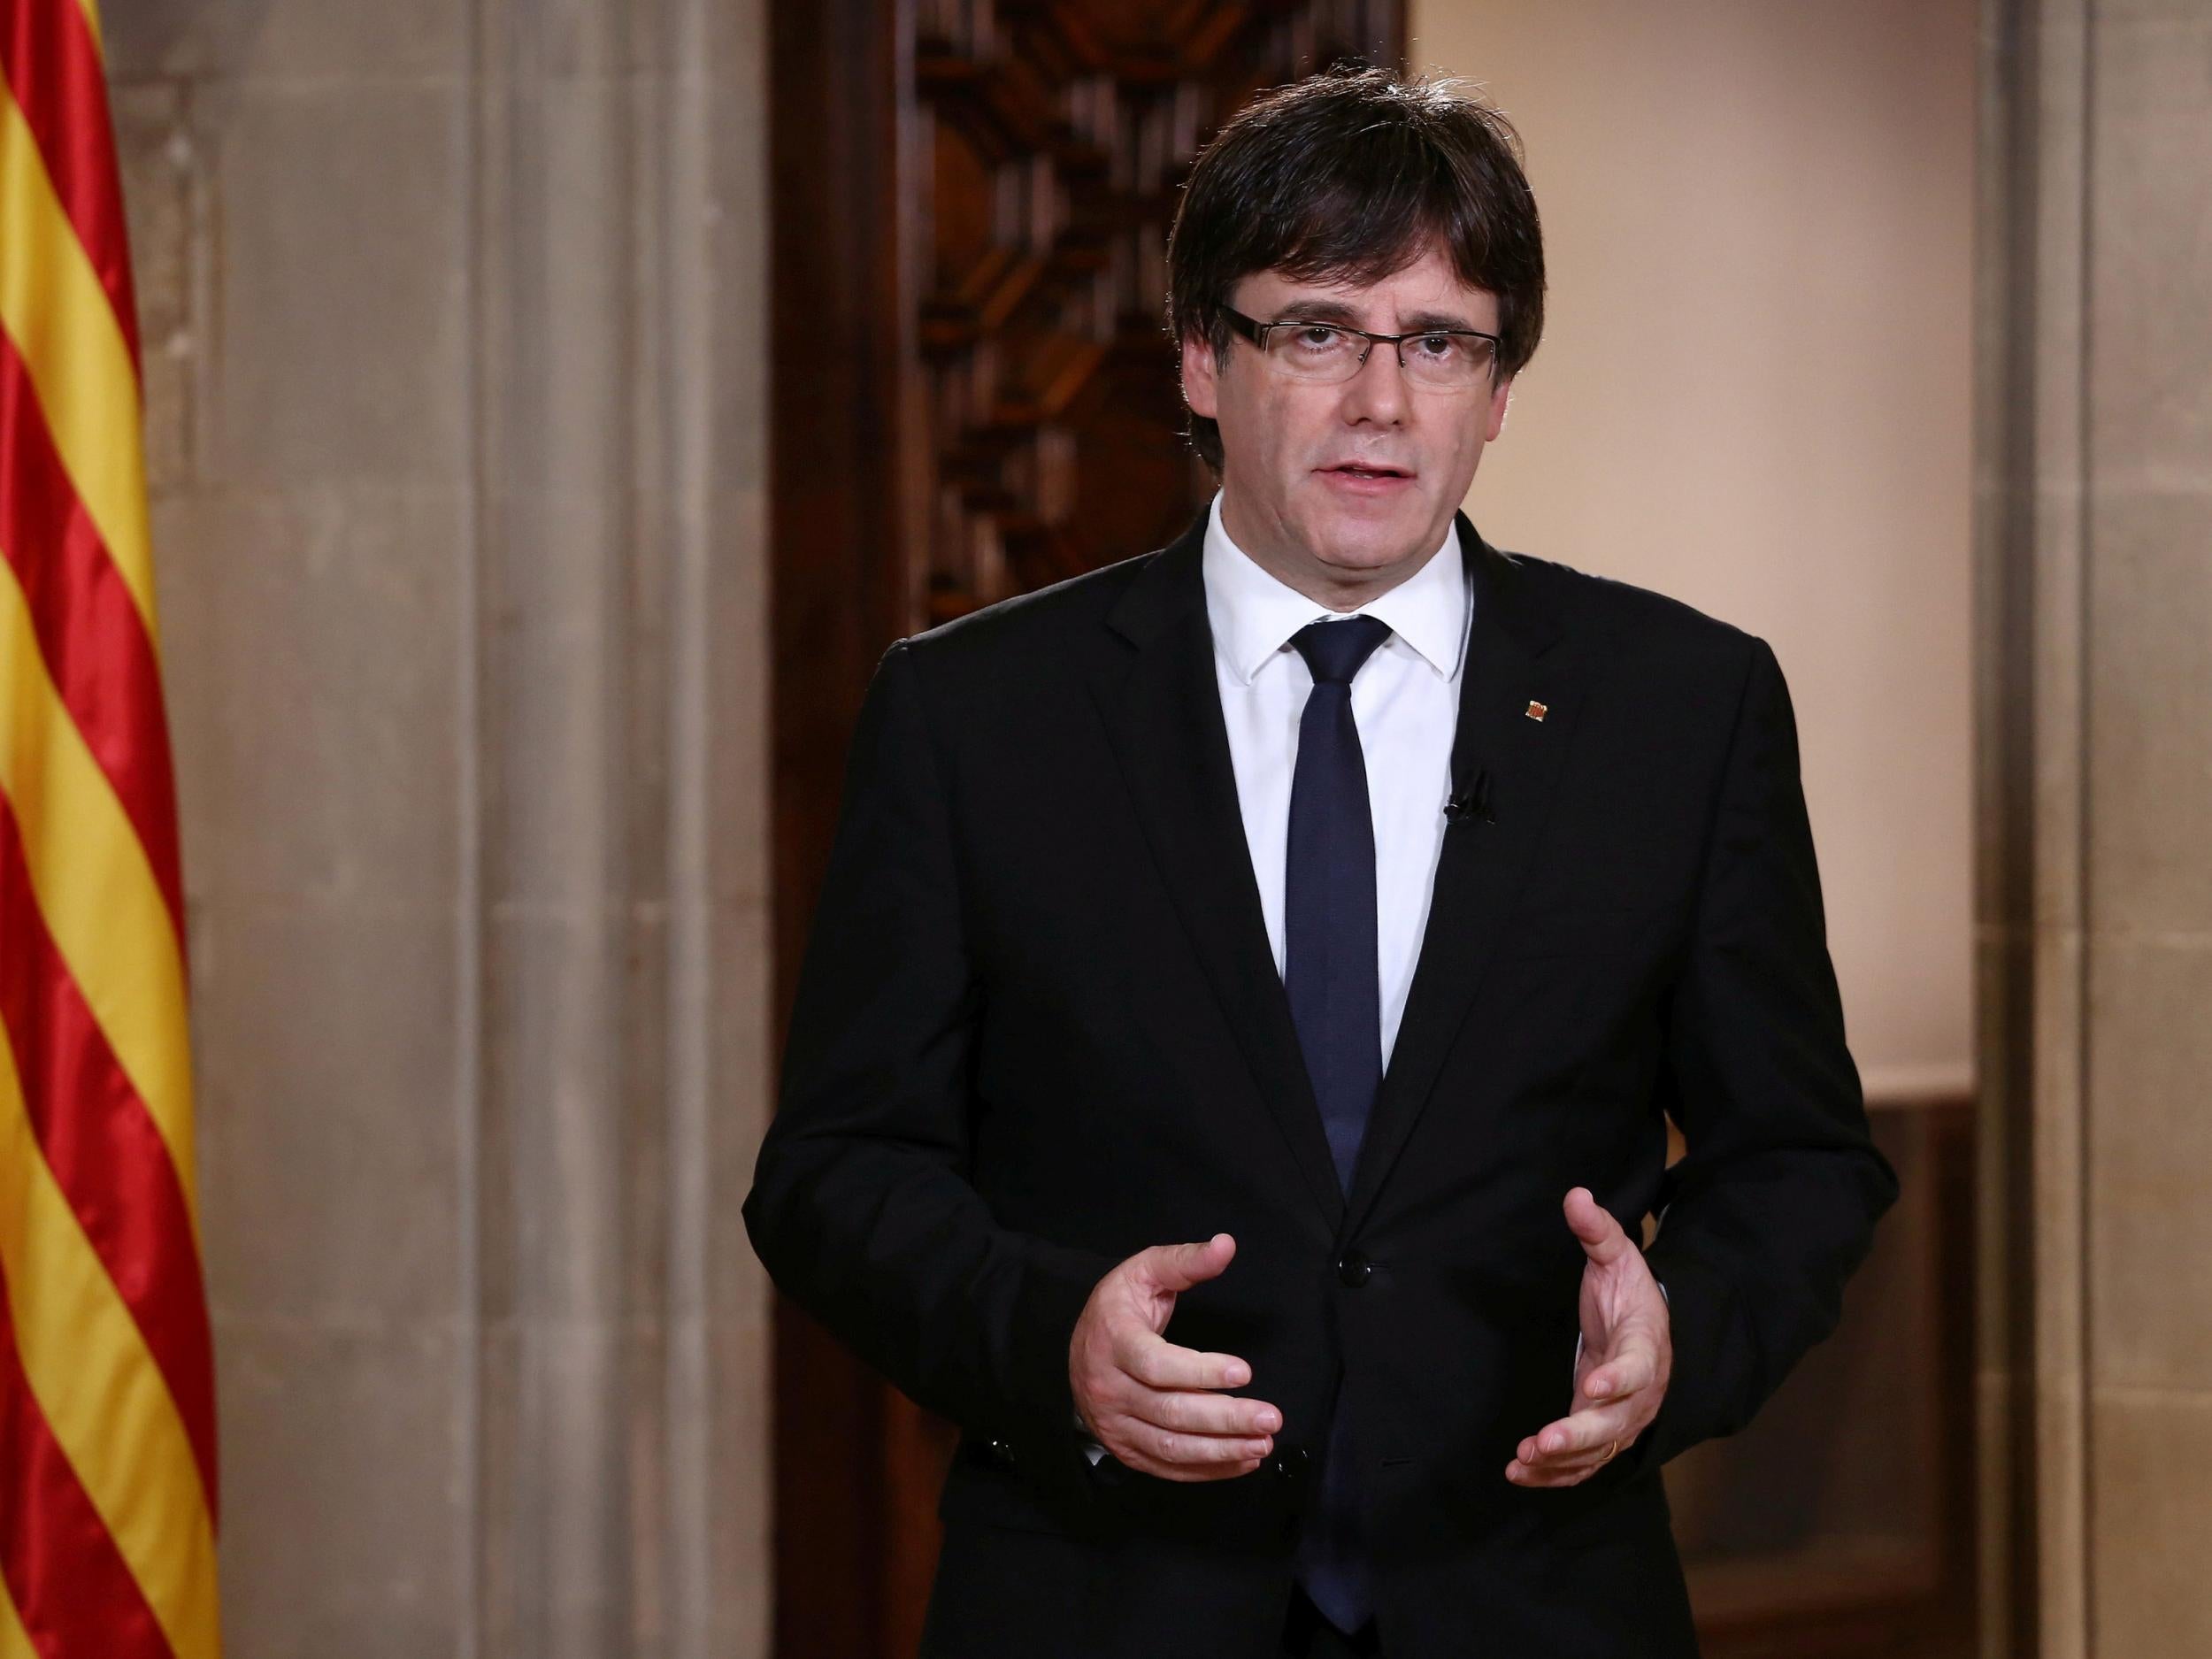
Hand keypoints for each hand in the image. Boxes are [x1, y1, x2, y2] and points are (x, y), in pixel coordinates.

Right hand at [1069, 1233, 1280, 1481]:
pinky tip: (1242, 1460)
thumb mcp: (1144, 1272)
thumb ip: (1185, 1261)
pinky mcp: (1125, 1449)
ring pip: (1170, 1447)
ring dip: (1221, 1450)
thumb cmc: (1118, 1309)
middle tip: (1270, 1418)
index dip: (1200, 1371)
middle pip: (1170, 1412)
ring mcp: (1115, 1424)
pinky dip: (1207, 1470)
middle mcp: (1109, 1388)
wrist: (1078, 1349)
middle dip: (1225, 1419)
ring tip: (1263, 1444)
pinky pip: (1167, 1467)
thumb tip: (1226, 1245)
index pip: (1156, 1365)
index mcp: (1113, 1341)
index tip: (1244, 1371)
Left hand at [1507, 1188, 1671, 1487]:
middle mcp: (1639, 1394)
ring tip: (1524, 1459)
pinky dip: (1554, 1474)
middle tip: (1544, 1440)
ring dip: (1562, 1460)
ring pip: (1598, 1451)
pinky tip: (1520, 1473)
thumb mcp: (1617, 1258)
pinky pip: (1583, 1464)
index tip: (1593, 1385)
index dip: (1618, 1380)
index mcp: (1646, 1347)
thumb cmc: (1630, 1295)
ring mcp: (1622, 1420)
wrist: (1650, 1332)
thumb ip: (1598, 1232)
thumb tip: (1576, 1195)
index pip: (1638, 1368)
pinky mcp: (1602, 1436)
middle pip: (1616, 1424)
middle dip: (1580, 1434)